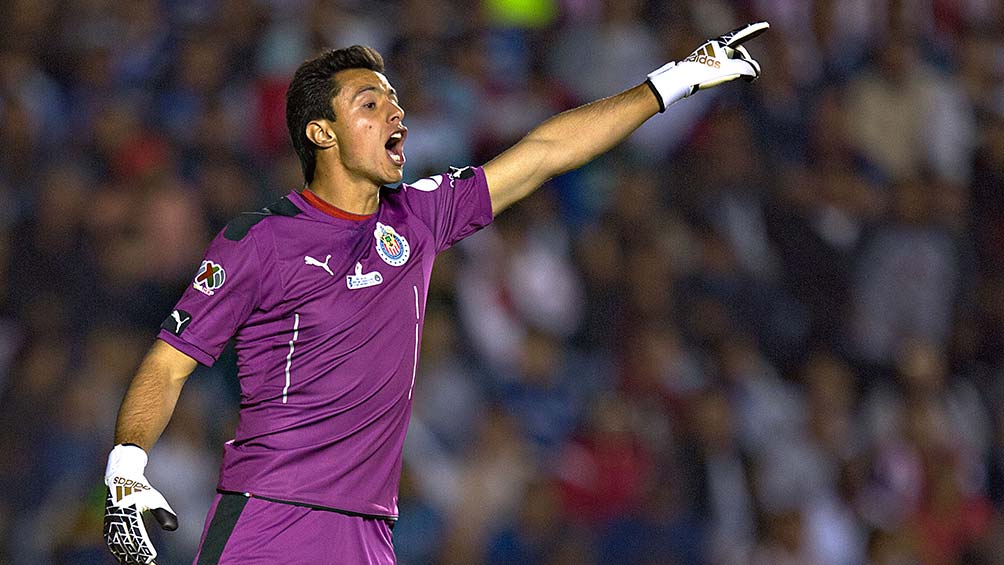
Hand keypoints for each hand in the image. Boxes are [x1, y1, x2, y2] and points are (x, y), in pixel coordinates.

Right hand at [104, 444, 177, 563]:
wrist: (121, 479)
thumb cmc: (141, 489)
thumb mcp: (155, 499)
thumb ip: (164, 513)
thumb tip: (173, 528)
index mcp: (129, 513)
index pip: (138, 537)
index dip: (145, 549)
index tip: (153, 557)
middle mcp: (117, 520)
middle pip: (128, 545)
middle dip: (138, 556)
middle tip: (149, 563)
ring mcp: (110, 524)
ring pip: (118, 547)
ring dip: (128, 557)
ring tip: (139, 563)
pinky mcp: (108, 526)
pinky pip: (112, 543)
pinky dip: (119, 553)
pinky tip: (127, 559)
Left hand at [646, 21, 768, 111]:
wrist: (682, 80)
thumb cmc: (705, 73)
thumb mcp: (731, 70)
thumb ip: (748, 69)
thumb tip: (754, 71)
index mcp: (722, 43)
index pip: (743, 35)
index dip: (754, 30)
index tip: (765, 25)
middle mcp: (715, 46)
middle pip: (737, 51)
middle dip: (744, 62)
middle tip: (747, 76)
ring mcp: (708, 53)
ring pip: (728, 59)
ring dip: (734, 69)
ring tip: (728, 78)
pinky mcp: (703, 62)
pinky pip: (720, 64)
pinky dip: (726, 71)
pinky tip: (718, 78)